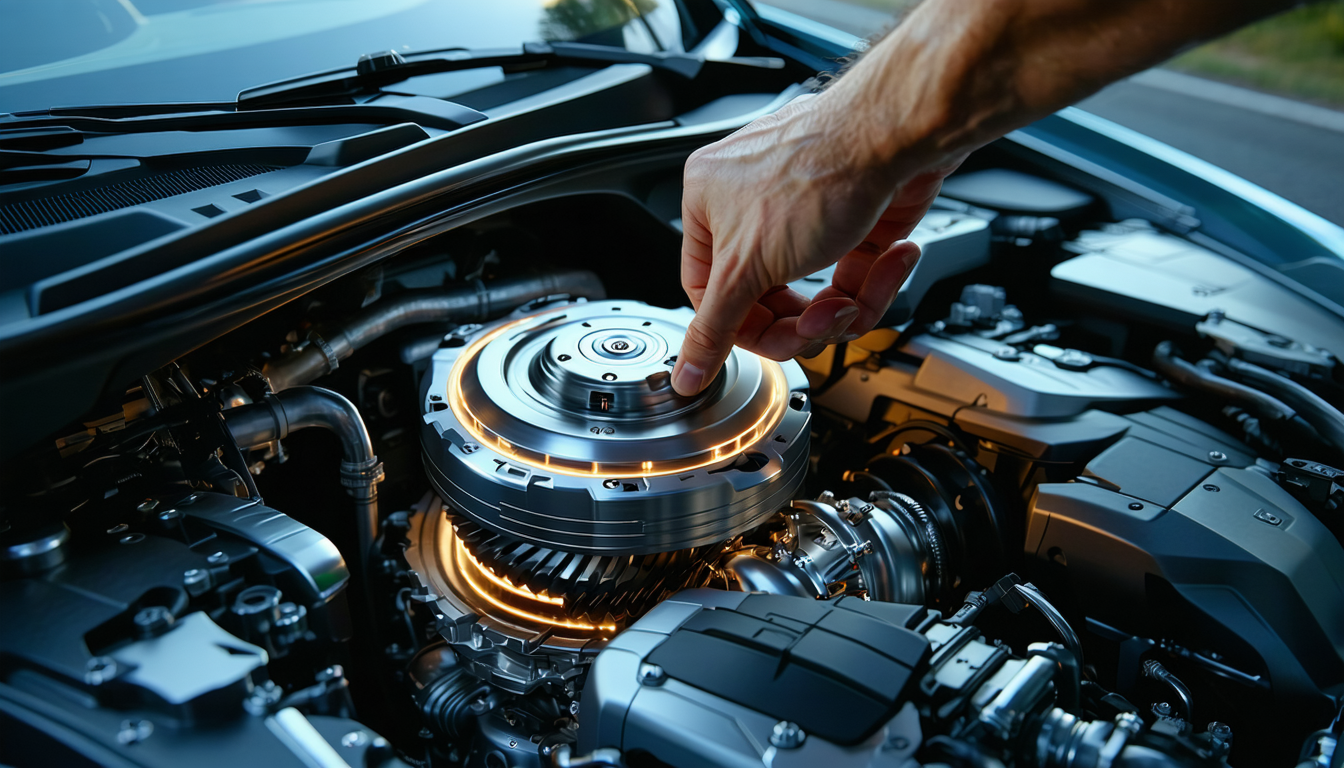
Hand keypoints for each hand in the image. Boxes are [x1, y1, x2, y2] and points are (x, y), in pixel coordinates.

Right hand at [673, 91, 958, 395]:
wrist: (900, 130)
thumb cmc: (821, 169)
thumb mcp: (749, 267)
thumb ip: (716, 327)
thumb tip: (687, 372)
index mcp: (709, 203)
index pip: (713, 294)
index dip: (747, 328)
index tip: (775, 345)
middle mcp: (753, 200)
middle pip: (772, 297)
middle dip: (807, 319)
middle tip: (825, 322)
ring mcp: (809, 206)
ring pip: (821, 289)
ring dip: (848, 303)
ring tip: (862, 293)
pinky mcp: (857, 211)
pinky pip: (858, 268)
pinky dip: (879, 274)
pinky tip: (896, 255)